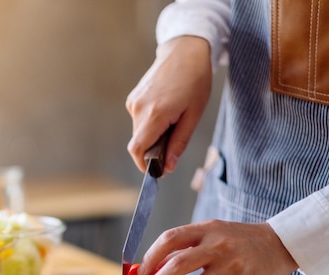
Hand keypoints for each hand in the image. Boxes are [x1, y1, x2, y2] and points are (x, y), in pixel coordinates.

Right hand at [126, 36, 211, 172]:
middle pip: (139, 142)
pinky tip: (166, 110)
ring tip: (173, 119)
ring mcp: (133, 102)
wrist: (184, 50)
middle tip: (175, 139)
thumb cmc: (195, 80)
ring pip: (139, 132)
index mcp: (155, 114)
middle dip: (154, 149)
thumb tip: (167, 166)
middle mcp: (138, 109)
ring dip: (153, 135)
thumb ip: (178, 142)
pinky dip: (150, 124)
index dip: (144, 164)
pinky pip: (138, 120)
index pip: (137, 150)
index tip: (156, 170)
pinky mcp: (133, 98)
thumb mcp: (193, 114)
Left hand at [138, 220, 298, 274]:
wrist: (279, 244)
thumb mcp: (212, 233)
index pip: (171, 238)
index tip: (141, 271)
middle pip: (179, 264)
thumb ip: (186, 247)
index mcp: (206, 228)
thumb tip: (155, 268)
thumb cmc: (237, 239)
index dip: (152, 255)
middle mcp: (218, 245)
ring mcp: (231, 265)